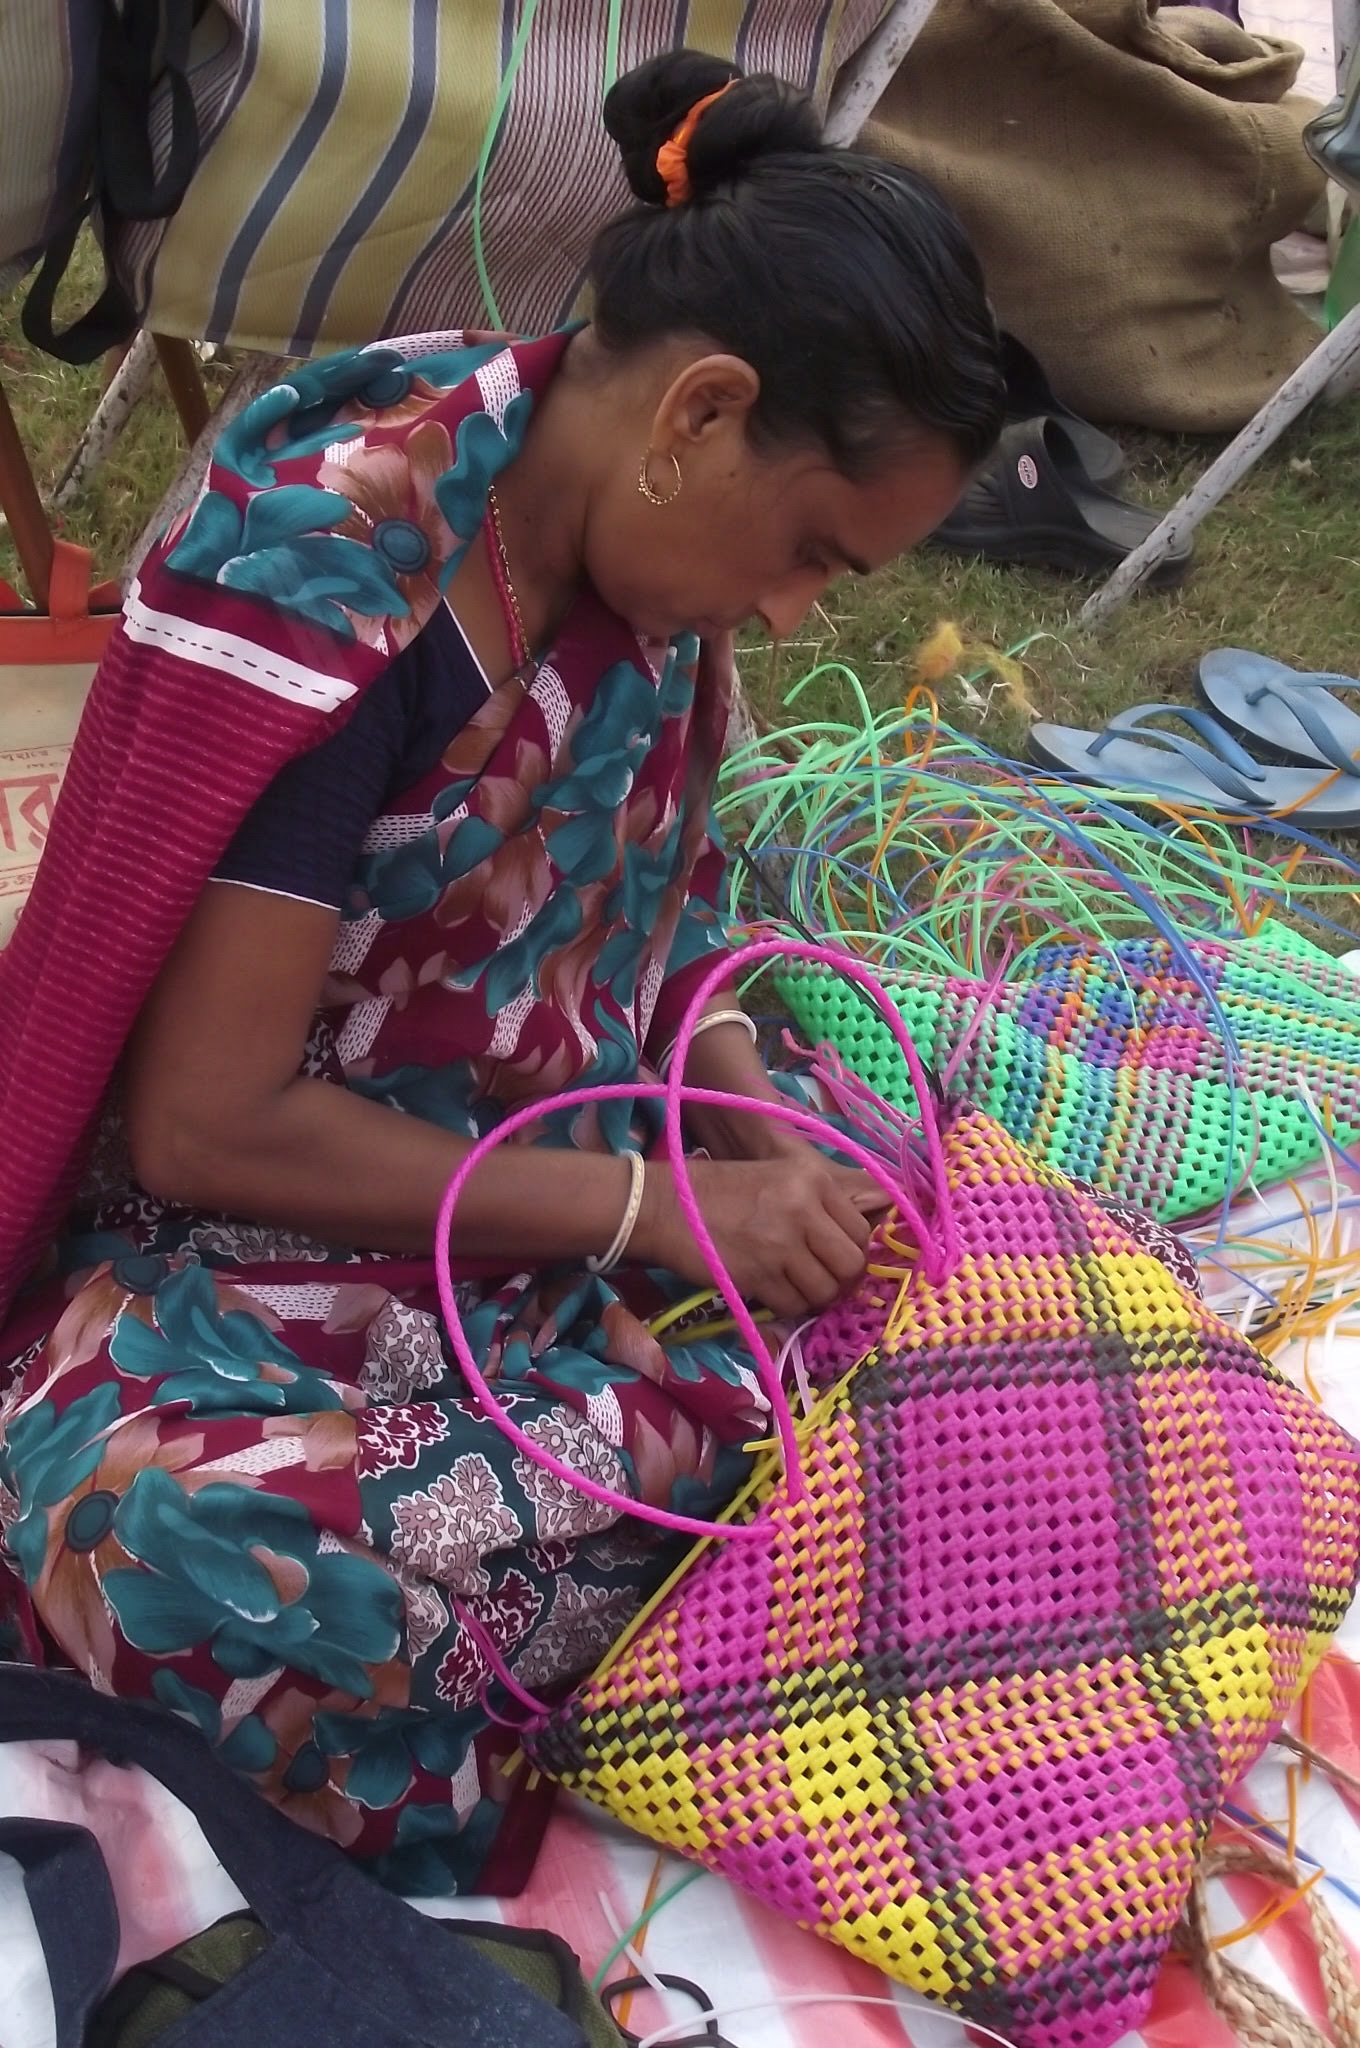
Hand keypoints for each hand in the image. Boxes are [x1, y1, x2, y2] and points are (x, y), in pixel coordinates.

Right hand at [638, 1156, 888, 1319]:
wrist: (665, 1205)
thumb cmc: (720, 1190)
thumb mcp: (779, 1178)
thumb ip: (819, 1202)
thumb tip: (859, 1240)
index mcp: (812, 1178)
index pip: (861, 1229)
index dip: (853, 1251)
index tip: (836, 1258)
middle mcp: (803, 1208)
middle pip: (852, 1263)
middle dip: (841, 1280)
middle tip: (821, 1280)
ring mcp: (781, 1243)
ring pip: (825, 1290)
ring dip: (812, 1296)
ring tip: (792, 1285)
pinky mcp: (758, 1274)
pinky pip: (793, 1305)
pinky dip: (786, 1306)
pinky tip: (770, 1291)